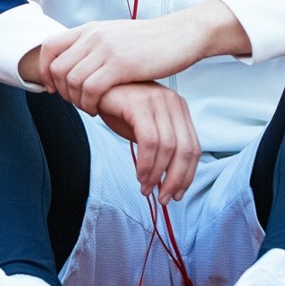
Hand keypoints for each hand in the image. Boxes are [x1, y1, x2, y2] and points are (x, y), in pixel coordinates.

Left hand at [25, 0, 250, 114]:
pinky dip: (89, 103)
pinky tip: (99, 109)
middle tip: (75, 103)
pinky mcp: (121, 64)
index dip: (44, 70)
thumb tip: (77, 62)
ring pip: (71, 80)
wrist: (183, 34)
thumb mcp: (116, 37)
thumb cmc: (150, 42)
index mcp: (90, 29)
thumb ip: (95, 46)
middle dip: (60, 91)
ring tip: (89, 108)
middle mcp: (93, 36)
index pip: (49, 47)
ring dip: (76, 100)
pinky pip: (91, 89)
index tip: (53, 88)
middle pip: (57, 68)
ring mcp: (106, 49)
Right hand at [94, 82, 199, 202]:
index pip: (193, 147)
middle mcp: (173, 102)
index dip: (187, 175)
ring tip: (146, 188)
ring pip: (168, 148)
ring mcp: (157, 101)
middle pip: (186, 149)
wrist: (91, 87)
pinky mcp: (140, 104)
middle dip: (176, 179)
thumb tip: (168, 179)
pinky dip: (146, 163)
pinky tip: (139, 174)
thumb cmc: (116, 107)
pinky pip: (149, 141)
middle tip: (164, 198)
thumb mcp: (142, 127)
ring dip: (157, 174)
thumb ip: (158, 147)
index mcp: (178, 108)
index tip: (177, 193)